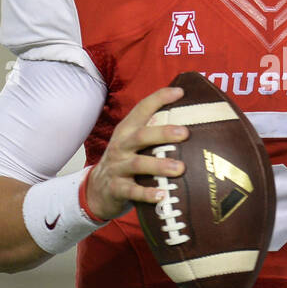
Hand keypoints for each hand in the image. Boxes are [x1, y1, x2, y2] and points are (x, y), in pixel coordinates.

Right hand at [84, 86, 188, 220]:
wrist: (97, 190)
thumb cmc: (125, 162)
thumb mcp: (133, 143)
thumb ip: (154, 133)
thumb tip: (189, 121)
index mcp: (127, 131)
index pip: (141, 109)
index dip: (159, 98)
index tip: (180, 92)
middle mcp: (121, 146)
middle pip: (141, 136)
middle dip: (163, 133)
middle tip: (185, 133)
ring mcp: (117, 167)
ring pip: (138, 164)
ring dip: (159, 165)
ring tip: (180, 168)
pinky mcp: (117, 189)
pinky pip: (132, 191)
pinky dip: (147, 193)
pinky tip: (162, 195)